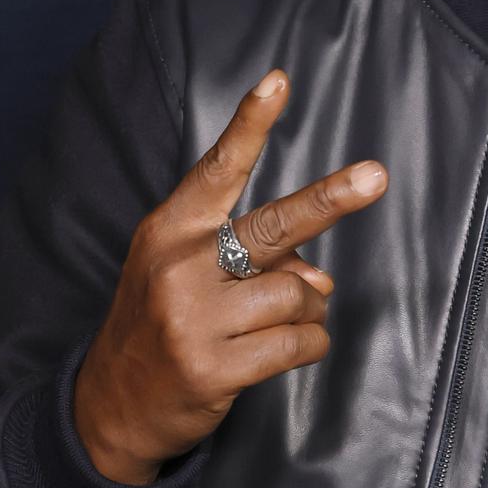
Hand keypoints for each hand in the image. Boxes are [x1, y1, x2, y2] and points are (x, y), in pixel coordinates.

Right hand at [72, 67, 387, 482]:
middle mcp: (181, 266)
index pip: (218, 168)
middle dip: (331, 200)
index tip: (278, 81)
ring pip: (298, 294)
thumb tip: (319, 279)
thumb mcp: (184, 273)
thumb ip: (249, 258)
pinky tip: (282, 351)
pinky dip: (307, 346)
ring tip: (273, 324)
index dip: (251, 124)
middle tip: (376, 176)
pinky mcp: (215, 367)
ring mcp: (195, 318)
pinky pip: (299, 343)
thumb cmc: (160, 325)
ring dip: (306, 311)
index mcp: (171, 230)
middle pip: (274, 225)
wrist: (111, 406)